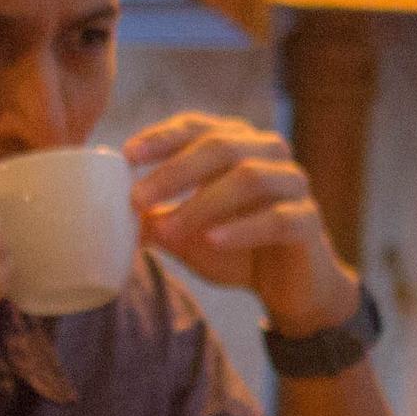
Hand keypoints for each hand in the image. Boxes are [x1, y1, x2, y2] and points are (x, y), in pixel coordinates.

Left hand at [124, 113, 358, 333]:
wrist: (290, 288)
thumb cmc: (236, 249)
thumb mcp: (187, 234)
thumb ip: (155, 220)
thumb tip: (108, 218)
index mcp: (238, 143)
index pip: (197, 126)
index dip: (162, 136)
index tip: (127, 155)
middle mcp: (269, 153)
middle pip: (221, 146)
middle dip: (174, 171)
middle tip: (137, 199)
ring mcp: (293, 184)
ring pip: (249, 177)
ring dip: (203, 202)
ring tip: (170, 229)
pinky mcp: (308, 221)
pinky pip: (277, 218)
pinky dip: (242, 229)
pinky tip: (213, 241)